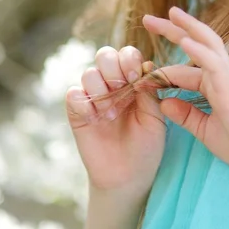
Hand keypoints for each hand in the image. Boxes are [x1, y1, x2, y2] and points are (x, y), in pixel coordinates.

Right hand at [66, 46, 165, 195]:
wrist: (129, 175)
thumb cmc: (147, 144)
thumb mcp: (156, 115)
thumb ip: (150, 90)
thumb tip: (147, 65)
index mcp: (134, 78)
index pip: (127, 53)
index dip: (129, 60)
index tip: (136, 77)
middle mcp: (112, 82)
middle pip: (104, 54)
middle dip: (113, 68)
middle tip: (122, 88)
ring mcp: (93, 96)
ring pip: (89, 73)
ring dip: (102, 91)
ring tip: (112, 115)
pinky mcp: (77, 112)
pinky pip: (73, 94)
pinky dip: (84, 104)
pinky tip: (95, 119)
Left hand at [143, 7, 228, 185]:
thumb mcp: (204, 129)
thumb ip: (185, 114)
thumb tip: (164, 103)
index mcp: (213, 85)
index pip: (182, 71)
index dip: (159, 73)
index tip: (138, 78)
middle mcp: (220, 76)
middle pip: (196, 43)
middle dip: (173, 29)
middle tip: (148, 18)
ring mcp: (226, 79)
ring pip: (208, 43)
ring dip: (188, 27)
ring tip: (170, 13)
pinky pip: (213, 64)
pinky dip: (199, 51)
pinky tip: (184, 41)